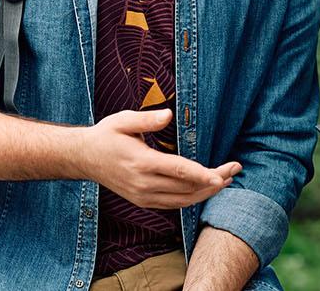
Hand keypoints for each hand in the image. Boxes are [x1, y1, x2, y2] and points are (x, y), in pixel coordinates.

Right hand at [79, 110, 240, 209]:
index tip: (223, 174)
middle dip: (214, 181)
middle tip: (234, 170)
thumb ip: (147, 120)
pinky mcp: (142, 201)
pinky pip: (173, 204)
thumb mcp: (123, 121)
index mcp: (141, 162)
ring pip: (182, 200)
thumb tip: (169, 114)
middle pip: (186, 188)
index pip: (179, 170)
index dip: (203, 174)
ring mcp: (143, 196)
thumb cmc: (106, 135)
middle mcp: (143, 184)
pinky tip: (204, 189)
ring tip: (226, 180)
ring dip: (206, 192)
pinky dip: (191, 199)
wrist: (84, 158)